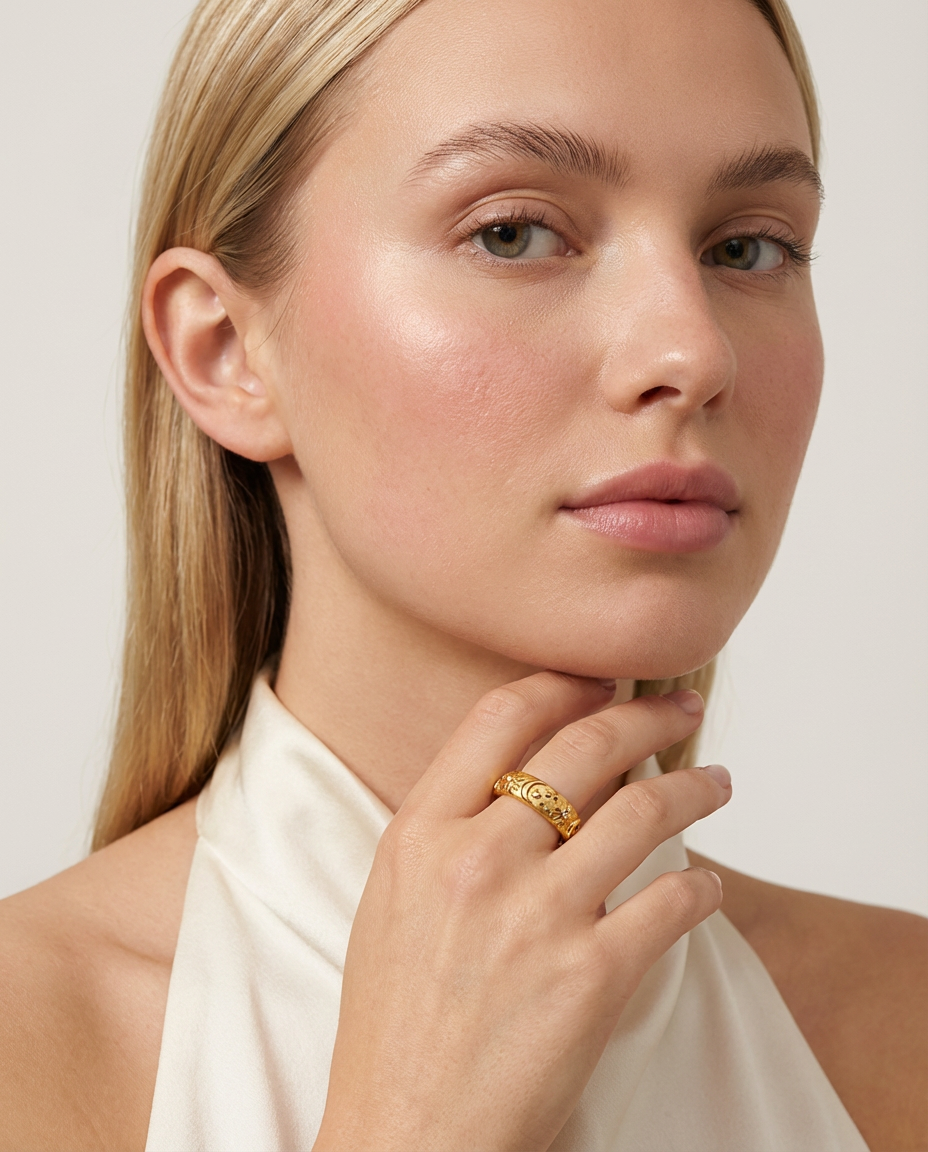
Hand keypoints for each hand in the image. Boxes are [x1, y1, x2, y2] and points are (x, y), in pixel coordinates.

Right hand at [314, 671, 729, 1151]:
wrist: (409, 1135)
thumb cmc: (396, 1022)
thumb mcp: (394, 899)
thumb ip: (450, 825)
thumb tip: (529, 768)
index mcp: (420, 834)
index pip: (502, 716)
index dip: (566, 684)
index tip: (604, 680)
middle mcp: (478, 860)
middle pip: (585, 746)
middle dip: (647, 714)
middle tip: (681, 706)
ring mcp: (537, 916)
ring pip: (644, 808)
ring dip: (697, 785)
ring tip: (720, 781)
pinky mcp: (593, 977)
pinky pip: (673, 899)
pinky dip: (702, 883)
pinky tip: (705, 882)